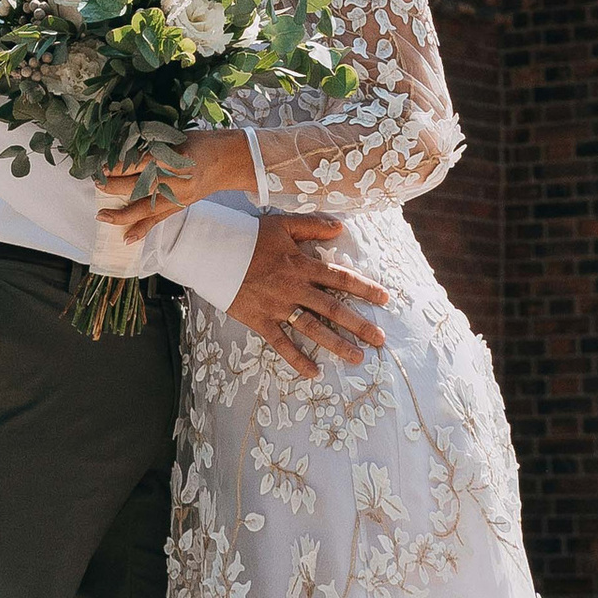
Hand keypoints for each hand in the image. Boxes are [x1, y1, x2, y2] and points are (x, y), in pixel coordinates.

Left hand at [101, 126, 251, 237]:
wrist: (228, 160)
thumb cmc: (200, 143)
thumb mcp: (176, 137)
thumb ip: (152, 145)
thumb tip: (121, 149)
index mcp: (174, 158)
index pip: (140, 163)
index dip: (119, 166)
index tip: (101, 166)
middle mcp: (176, 180)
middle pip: (140, 186)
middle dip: (115, 186)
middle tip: (96, 184)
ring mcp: (178, 196)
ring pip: (146, 207)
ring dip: (122, 213)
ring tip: (102, 215)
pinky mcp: (180, 206)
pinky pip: (158, 220)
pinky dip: (142, 230)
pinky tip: (126, 239)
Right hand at [227, 213, 385, 380]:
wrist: (213, 251)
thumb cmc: (248, 236)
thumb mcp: (283, 225)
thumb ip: (313, 226)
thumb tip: (340, 227)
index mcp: (302, 265)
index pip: (340, 278)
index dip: (364, 288)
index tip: (385, 298)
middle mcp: (294, 288)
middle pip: (334, 308)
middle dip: (359, 324)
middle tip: (380, 340)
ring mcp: (278, 306)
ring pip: (313, 329)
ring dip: (337, 344)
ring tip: (357, 357)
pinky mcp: (261, 320)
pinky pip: (282, 343)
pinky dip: (298, 359)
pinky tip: (313, 372)